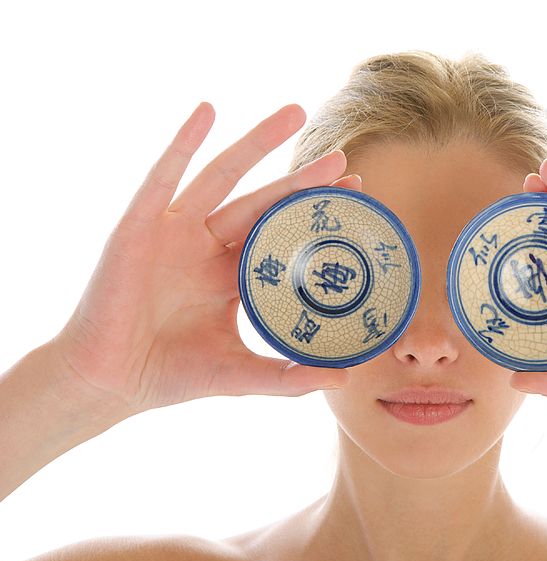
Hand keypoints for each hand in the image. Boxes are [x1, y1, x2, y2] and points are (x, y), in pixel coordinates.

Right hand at [52, 102, 358, 416]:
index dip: (315, 216)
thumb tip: (345, 381)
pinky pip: (164, 176)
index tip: (356, 197)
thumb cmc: (173, 375)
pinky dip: (183, 142)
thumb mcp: (242, 375)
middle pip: (263, 202)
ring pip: (222, 176)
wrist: (110, 382)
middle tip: (343, 160)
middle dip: (302, 181)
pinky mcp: (141, 225)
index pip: (282, 236)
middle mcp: (208, 247)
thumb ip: (290, 378)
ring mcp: (175, 232)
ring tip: (294, 113)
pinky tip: (208, 111)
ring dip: (257, 143)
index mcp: (234, 275)